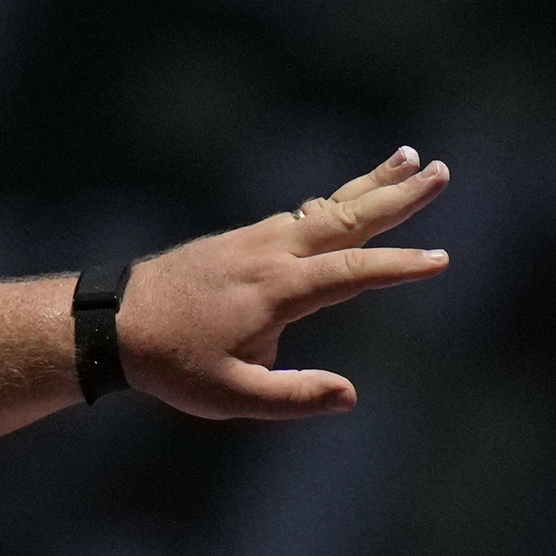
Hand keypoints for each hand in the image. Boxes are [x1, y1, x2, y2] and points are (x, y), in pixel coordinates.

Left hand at [117, 147, 451, 419]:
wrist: (112, 322)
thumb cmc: (171, 363)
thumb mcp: (229, 396)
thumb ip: (291, 397)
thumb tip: (350, 396)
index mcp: (276, 289)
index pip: (352, 272)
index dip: (400, 268)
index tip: (441, 260)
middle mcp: (271, 252)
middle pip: (347, 217)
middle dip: (398, 197)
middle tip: (443, 172)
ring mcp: (255, 239)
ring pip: (325, 206)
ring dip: (370, 184)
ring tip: (410, 158)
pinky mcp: (241, 239)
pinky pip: (300, 214)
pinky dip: (334, 200)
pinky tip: (347, 200)